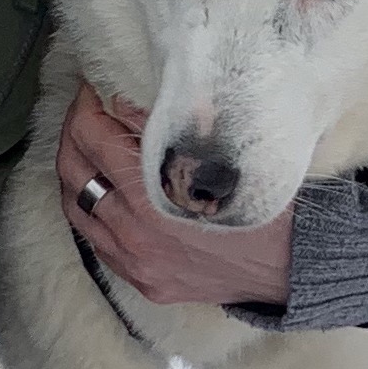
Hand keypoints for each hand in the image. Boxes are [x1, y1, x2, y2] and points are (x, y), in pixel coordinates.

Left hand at [58, 84, 295, 310]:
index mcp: (152, 195)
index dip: (87, 105)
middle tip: (87, 111)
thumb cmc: (267, 204)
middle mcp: (134, 233)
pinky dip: (92, 211)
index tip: (96, 87)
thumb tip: (128, 98)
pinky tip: (104, 193)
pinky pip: (97, 243)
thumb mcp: (220, 155)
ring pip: (76, 209)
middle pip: (73, 171)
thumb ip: (171, 129)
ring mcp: (135, 262)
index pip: (92, 137)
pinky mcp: (144, 281)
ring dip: (76, 172)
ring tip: (88, 148)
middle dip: (74, 132)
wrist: (295, 268)